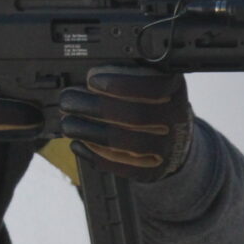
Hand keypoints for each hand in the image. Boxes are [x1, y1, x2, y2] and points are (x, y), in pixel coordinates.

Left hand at [59, 66, 194, 182]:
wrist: (175, 138)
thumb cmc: (151, 102)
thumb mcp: (147, 79)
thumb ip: (124, 73)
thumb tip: (86, 76)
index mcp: (173, 89)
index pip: (152, 86)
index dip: (119, 84)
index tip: (91, 80)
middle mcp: (175, 119)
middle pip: (134, 117)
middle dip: (94, 107)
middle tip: (68, 100)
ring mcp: (165, 148)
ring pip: (124, 143)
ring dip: (88, 131)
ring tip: (68, 123)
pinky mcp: (152, 170)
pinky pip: (120, 166)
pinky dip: (94, 155)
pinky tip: (78, 144)